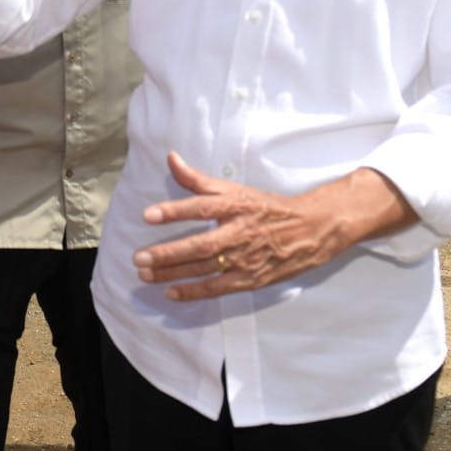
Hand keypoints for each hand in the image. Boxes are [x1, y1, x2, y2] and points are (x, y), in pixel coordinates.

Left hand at [132, 153, 378, 300]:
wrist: (313, 229)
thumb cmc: (267, 206)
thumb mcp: (235, 188)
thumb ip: (199, 179)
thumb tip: (171, 158)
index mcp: (236, 206)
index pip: (202, 207)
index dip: (175, 211)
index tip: (148, 215)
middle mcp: (240, 232)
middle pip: (200, 245)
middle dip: (167, 253)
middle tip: (138, 258)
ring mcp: (246, 258)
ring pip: (205, 268)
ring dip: (173, 273)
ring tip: (145, 274)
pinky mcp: (251, 279)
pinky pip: (218, 288)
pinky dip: (194, 292)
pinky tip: (171, 293)